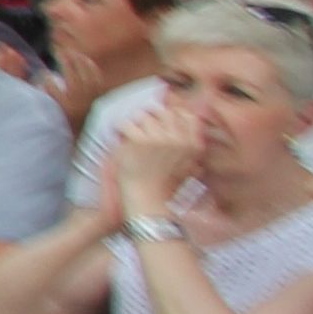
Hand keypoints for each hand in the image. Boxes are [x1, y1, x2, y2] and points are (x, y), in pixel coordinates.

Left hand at [113, 99, 204, 214]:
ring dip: (135, 124)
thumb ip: (188, 143)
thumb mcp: (188, 164)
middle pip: (164, 112)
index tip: (161, 124)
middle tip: (143, 129)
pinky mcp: (139, 143)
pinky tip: (121, 139)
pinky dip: (120, 130)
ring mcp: (159, 140)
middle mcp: (179, 139)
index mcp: (193, 144)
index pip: (186, 114)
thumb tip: (188, 119)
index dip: (172, 115)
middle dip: (152, 118)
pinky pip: (126, 124)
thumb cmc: (165, 185)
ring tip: (132, 136)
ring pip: (144, 116)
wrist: (149, 201)